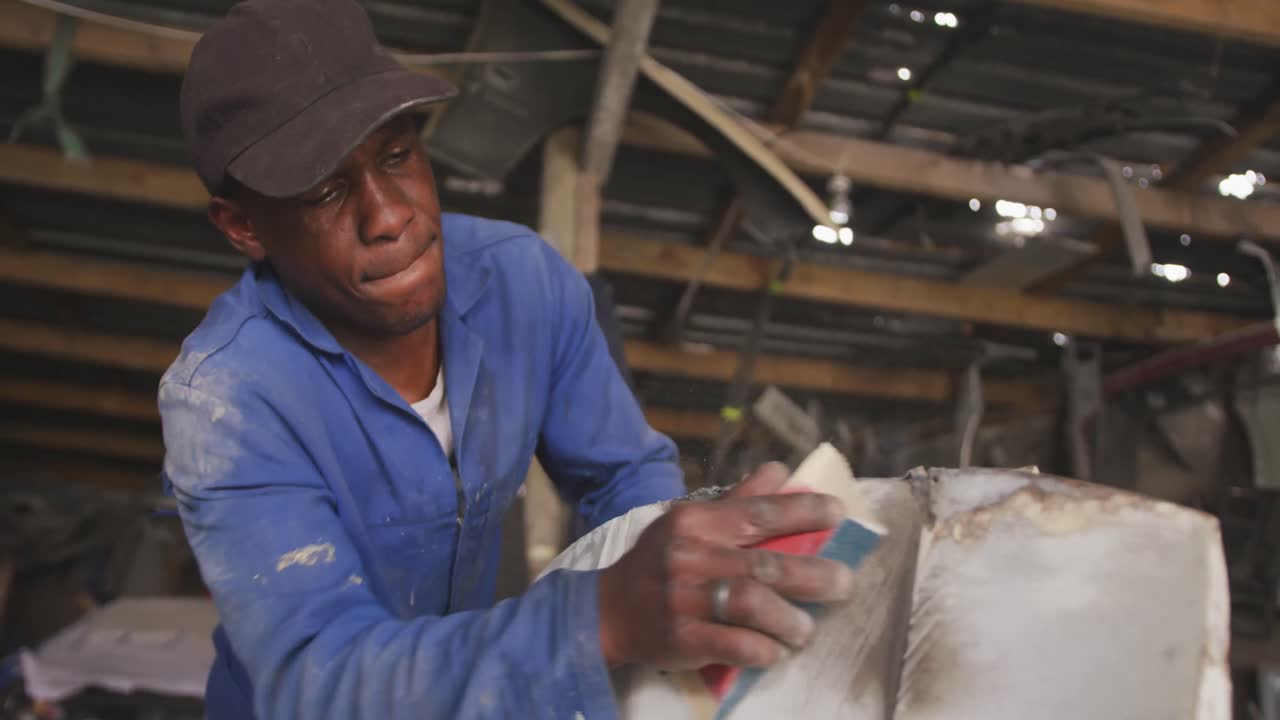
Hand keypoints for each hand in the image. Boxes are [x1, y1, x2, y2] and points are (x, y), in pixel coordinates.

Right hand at [597, 462, 855, 669]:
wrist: (608, 612)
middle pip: (764, 565)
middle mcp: (689, 557)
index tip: (837, 513)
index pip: (756, 512)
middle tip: (843, 583)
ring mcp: (684, 599)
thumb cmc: (659, 563)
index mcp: (695, 523)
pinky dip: (764, 649)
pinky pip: (735, 645)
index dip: (802, 511)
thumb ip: (737, 500)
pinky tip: (777, 651)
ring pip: (752, 605)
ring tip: (807, 628)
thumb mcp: (689, 524)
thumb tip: (780, 471)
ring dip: (790, 619)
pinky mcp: (681, 638)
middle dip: (813, 575)